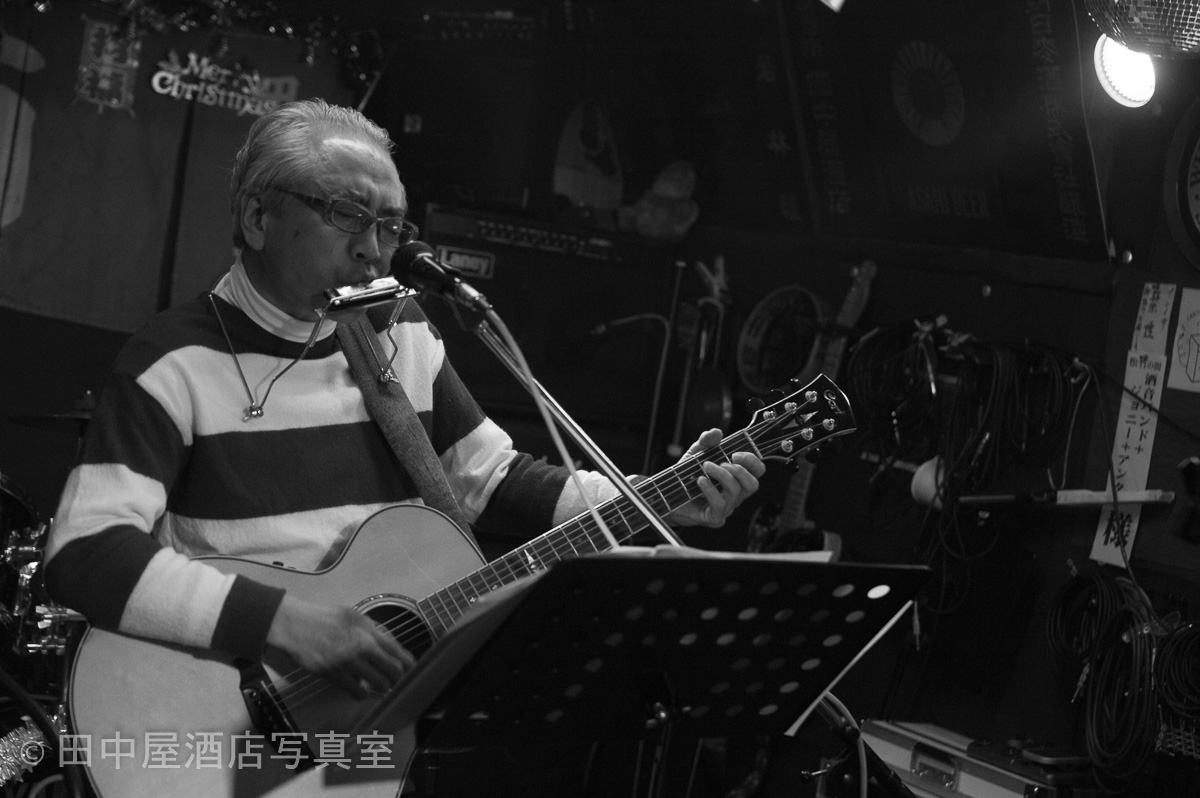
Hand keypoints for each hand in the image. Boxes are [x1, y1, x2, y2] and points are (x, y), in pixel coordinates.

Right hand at [266, 594, 413, 697]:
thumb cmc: (322, 617)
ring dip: (381, 686)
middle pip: (392, 669)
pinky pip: (357, 692)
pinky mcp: (334, 674)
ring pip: (378, 683)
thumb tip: (389, 645)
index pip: (396, 649)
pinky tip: (359, 688)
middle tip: (396, 681)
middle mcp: (361, 645)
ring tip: (378, 685)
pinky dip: (361, 693)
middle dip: (397, 678)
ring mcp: (348, 661)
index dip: (408, 663)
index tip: (412, 670)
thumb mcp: (352, 615)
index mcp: (367, 628)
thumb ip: (371, 629)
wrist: (293, 624)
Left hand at [664, 428, 764, 527]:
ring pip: (735, 491)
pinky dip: (710, 489)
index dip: (752, 461)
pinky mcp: (714, 518)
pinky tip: (700, 481)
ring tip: (706, 467)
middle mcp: (734, 495)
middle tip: (723, 462)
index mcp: (736, 479)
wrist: (666, 497)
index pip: (757, 471)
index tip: (735, 453)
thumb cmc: (684, 478)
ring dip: (721, 475)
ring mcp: (726, 508)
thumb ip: (706, 442)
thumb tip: (716, 432)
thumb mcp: (695, 454)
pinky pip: (720, 504)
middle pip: (752, 484)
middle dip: (740, 470)